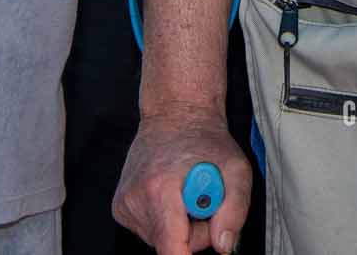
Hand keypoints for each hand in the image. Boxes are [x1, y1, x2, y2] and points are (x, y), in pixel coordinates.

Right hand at [113, 112, 254, 254]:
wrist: (175, 115)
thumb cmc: (205, 140)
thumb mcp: (236, 169)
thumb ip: (235, 211)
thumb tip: (223, 245)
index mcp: (161, 190)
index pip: (170, 249)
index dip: (187, 254)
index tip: (200, 242)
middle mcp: (136, 198)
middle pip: (170, 246)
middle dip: (193, 234)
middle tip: (202, 202)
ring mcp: (124, 204)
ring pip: (160, 240)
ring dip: (180, 226)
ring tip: (185, 194)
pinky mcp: (120, 207)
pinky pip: (149, 230)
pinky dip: (165, 220)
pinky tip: (170, 195)